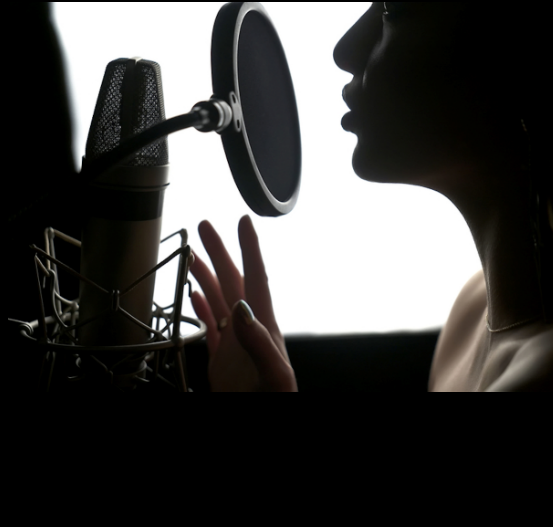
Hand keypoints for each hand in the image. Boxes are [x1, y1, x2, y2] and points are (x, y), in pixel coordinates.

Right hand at [190, 215, 297, 391]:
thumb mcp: (273, 372)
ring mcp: (234, 341)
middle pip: (232, 280)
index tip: (244, 223)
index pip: (256, 278)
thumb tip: (243, 307)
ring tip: (192, 255)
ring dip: (206, 275)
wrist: (258, 414)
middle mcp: (248, 327)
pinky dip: (202, 306)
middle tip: (204, 227)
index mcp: (262, 325)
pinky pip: (211, 324)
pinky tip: (195, 295)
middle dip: (219, 252)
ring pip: (218, 298)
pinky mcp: (222, 357)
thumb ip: (259, 340)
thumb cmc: (274, 399)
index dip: (250, 249)